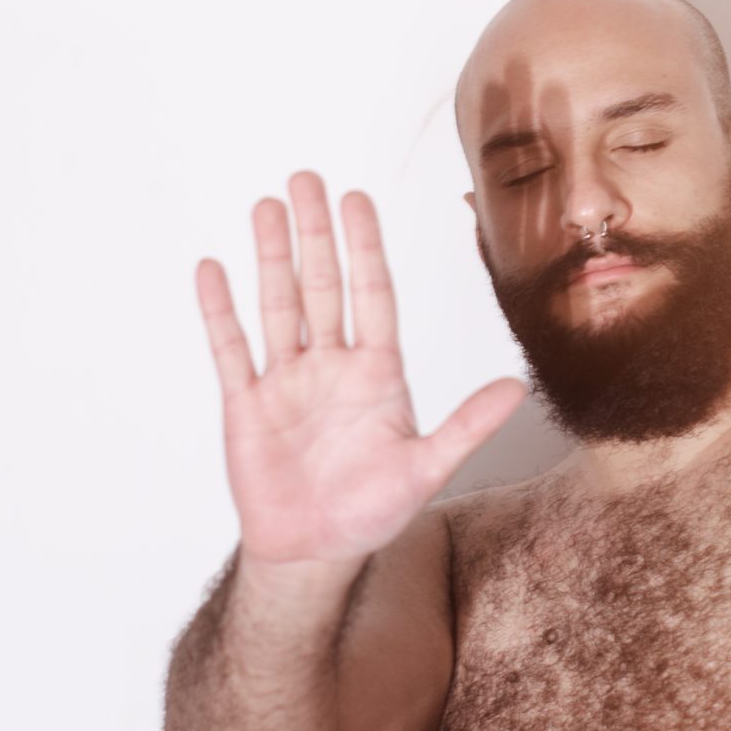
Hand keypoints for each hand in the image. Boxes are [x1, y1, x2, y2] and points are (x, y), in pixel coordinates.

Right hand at [195, 172, 526, 573]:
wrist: (314, 553)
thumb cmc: (371, 513)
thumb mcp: (427, 469)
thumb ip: (467, 426)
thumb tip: (517, 388)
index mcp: (377, 373)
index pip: (372, 294)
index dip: (364, 247)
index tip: (357, 199)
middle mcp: (331, 366)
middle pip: (321, 286)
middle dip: (314, 234)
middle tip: (306, 178)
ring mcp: (286, 381)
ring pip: (277, 305)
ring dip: (270, 257)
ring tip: (266, 207)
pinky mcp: (246, 404)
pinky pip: (231, 349)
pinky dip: (220, 311)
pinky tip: (212, 269)